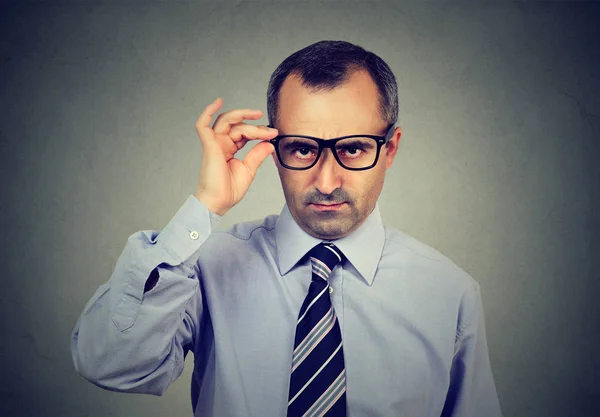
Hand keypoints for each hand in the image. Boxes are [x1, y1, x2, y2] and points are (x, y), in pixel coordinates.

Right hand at [193, 97, 278, 215]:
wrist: (219, 202)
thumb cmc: (229, 190)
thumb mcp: (249, 169)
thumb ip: (257, 154)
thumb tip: (269, 143)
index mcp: (229, 148)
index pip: (243, 133)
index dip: (258, 131)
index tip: (273, 134)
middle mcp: (220, 143)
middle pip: (237, 125)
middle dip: (254, 125)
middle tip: (269, 128)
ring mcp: (214, 143)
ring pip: (226, 121)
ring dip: (241, 116)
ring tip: (256, 115)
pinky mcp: (209, 146)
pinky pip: (203, 124)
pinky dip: (208, 112)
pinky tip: (217, 102)